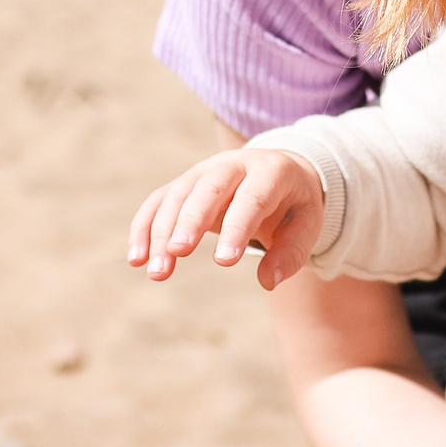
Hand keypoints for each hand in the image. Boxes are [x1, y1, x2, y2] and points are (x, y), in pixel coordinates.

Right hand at [125, 147, 322, 288]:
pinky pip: (159, 201)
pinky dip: (145, 227)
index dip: (237, 228)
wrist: (280, 171)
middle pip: (208, 189)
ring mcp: (204, 170)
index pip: (251, 198)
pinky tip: (138, 258)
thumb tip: (268, 281)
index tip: (224, 262)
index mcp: (271, 171)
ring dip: (163, 233)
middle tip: (177, 254)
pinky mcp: (185, 183)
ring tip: (158, 273)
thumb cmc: (293, 205)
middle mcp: (233, 165)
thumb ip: (292, 252)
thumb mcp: (307, 224)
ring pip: (178, 195)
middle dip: (190, 220)